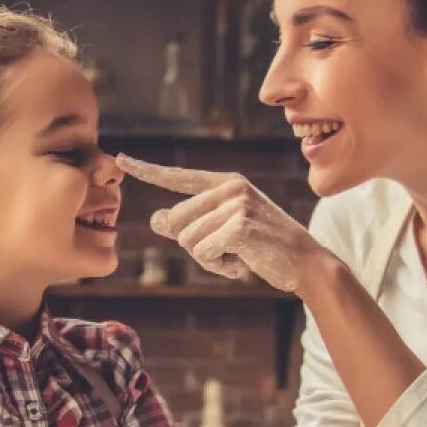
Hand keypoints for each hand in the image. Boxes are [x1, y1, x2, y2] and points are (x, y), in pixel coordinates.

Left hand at [117, 154, 329, 292]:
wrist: (305, 263)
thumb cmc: (263, 248)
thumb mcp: (223, 233)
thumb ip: (189, 225)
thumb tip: (154, 218)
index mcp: (225, 183)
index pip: (178, 177)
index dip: (148, 171)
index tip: (121, 160)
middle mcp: (230, 187)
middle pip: (175, 221)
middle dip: (193, 246)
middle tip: (227, 251)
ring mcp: (236, 203)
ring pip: (187, 240)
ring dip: (207, 259)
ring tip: (238, 255)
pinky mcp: (240, 225)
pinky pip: (203, 253)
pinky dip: (218, 266)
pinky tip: (242, 263)